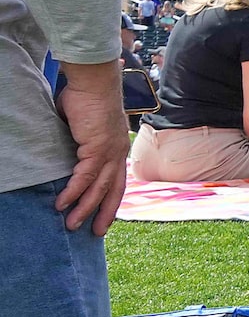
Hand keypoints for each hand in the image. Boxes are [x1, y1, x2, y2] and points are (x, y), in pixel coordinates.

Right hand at [52, 62, 127, 235]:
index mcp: (117, 150)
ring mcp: (110, 153)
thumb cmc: (87, 100)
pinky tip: (62, 204)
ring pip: (98, 189)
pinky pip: (84, 177)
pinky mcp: (97, 149)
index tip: (104, 216)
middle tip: (95, 233)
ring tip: (71, 225)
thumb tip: (68, 149)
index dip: (110, 200)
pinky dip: (73, 192)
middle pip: (113, 191)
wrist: (94, 83)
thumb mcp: (84, 127)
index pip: (117, 181)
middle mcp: (118, 154)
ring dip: (84, 208)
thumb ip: (79, 142)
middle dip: (103, 214)